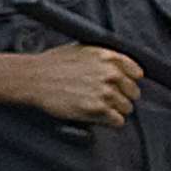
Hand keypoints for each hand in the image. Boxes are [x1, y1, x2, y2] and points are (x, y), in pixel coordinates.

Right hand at [9, 44, 142, 126]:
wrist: (35, 78)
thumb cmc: (53, 63)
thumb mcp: (81, 49)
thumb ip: (102, 57)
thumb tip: (118, 66)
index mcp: (106, 56)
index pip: (135, 71)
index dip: (130, 79)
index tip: (125, 84)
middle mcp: (109, 73)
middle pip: (134, 91)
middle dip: (124, 96)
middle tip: (111, 98)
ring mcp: (104, 92)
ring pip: (127, 108)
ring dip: (117, 110)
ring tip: (102, 107)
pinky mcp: (97, 110)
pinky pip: (118, 121)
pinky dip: (111, 121)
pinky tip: (100, 116)